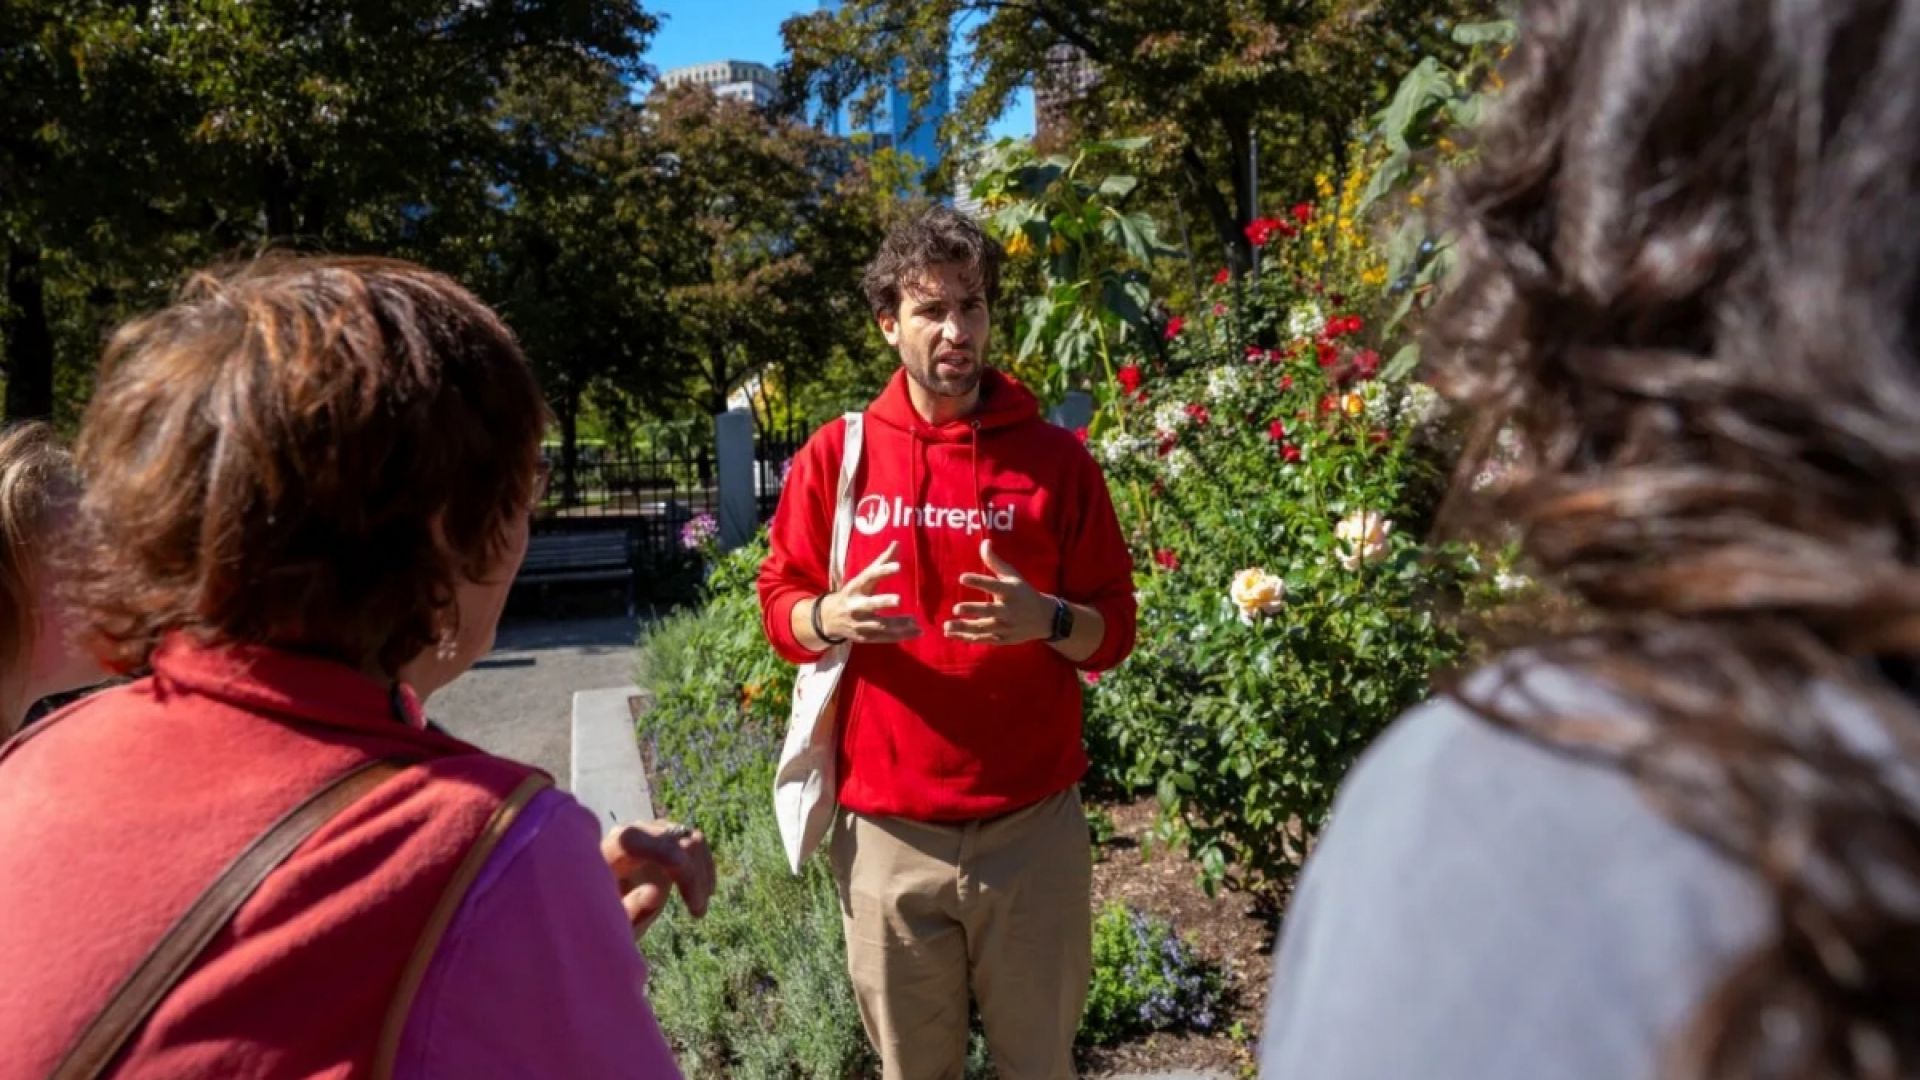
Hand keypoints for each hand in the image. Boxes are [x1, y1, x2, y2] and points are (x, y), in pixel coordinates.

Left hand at [601, 820, 715, 939]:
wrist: (602, 908)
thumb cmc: (603, 919)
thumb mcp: (612, 922)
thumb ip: (629, 909)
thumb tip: (655, 892)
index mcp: (605, 854)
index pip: (632, 840)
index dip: (659, 850)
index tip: (682, 869)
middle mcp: (629, 836)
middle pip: (669, 840)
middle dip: (690, 872)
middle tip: (697, 912)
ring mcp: (650, 834)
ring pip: (689, 839)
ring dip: (701, 872)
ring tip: (699, 910)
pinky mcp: (667, 840)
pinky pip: (695, 843)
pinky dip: (704, 867)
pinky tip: (707, 892)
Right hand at [816, 541, 920, 643]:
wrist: (828, 618)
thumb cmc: (853, 593)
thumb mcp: (863, 578)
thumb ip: (881, 562)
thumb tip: (897, 543)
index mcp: (855, 587)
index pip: (869, 576)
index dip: (883, 571)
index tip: (898, 566)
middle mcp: (855, 605)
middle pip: (869, 604)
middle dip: (883, 602)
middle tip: (898, 600)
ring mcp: (859, 623)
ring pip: (879, 625)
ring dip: (898, 624)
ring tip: (916, 622)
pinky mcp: (864, 637)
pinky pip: (884, 638)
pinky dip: (901, 636)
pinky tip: (916, 632)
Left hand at [945, 540, 1053, 645]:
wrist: (1045, 619)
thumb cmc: (1023, 593)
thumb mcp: (1013, 576)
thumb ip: (995, 561)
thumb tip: (984, 542)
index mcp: (1010, 592)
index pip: (993, 585)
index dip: (978, 581)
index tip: (962, 577)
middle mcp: (1009, 610)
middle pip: (989, 611)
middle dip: (973, 610)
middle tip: (956, 609)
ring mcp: (1006, 627)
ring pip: (983, 628)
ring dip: (964, 628)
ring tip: (946, 625)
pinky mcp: (1003, 639)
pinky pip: (983, 639)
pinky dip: (966, 638)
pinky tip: (950, 634)